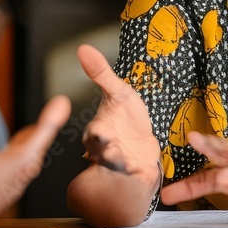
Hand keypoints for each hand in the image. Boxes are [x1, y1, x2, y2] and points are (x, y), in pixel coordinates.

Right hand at [77, 44, 160, 184]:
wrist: (144, 144)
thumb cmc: (128, 118)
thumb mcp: (119, 93)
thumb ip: (101, 73)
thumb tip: (83, 48)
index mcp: (98, 133)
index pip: (94, 135)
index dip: (97, 136)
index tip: (100, 133)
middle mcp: (106, 151)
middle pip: (102, 156)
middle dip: (108, 155)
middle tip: (113, 153)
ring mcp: (121, 166)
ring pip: (118, 170)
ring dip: (123, 167)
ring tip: (129, 164)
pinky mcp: (136, 175)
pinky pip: (136, 180)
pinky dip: (140, 178)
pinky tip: (145, 174)